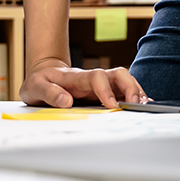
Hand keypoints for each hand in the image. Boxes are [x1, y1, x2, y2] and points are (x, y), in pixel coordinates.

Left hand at [19, 63, 146, 108]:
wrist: (43, 75)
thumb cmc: (40, 82)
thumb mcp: (35, 87)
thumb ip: (49, 93)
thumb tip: (66, 101)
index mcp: (77, 77)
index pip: (97, 77)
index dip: (107, 90)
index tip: (112, 106)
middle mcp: (92, 79)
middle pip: (118, 74)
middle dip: (130, 87)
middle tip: (134, 105)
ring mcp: (100, 84)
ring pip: (124, 81)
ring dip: (136, 91)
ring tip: (143, 106)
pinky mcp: (103, 92)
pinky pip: (122, 90)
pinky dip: (134, 96)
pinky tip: (142, 106)